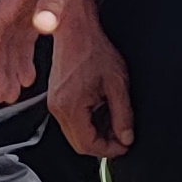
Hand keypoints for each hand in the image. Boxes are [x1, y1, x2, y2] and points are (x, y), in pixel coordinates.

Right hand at [45, 0, 133, 159]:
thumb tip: (126, 137)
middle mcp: (57, 108)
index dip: (109, 150)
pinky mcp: (56, 98)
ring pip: (75, 134)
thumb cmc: (92, 49)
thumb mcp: (117, 83)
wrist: (75, 30)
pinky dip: (88, 122)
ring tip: (115, 122)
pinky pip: (72, 121)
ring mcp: (54, 103)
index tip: (124, 146)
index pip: (87, 145)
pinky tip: (103, 111)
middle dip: (103, 144)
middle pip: (79, 144)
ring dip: (96, 133)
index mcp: (70, 106)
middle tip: (122, 137)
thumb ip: (123, 114)